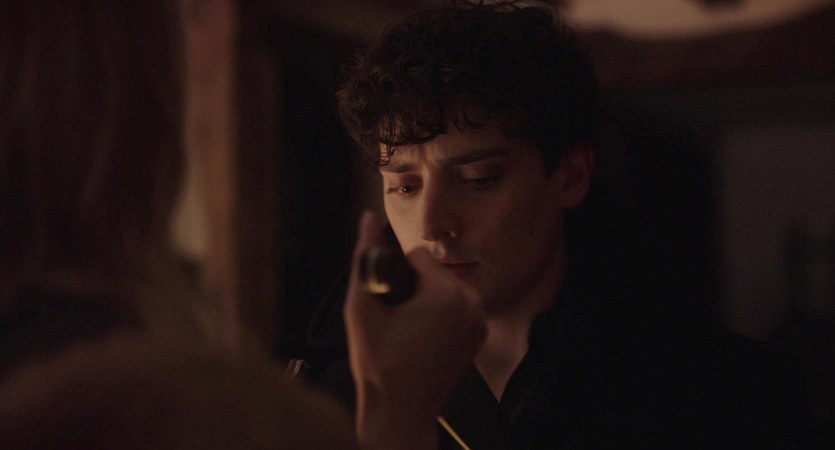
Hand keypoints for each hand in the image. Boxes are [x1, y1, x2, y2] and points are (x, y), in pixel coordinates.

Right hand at [344, 211, 485, 449]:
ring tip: (409, 331)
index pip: (418, 255)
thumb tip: (368, 218)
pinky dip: (442, 316)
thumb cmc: (379, 365)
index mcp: (447, 294)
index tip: (390, 304)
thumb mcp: (361, 308)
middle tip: (398, 321)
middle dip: (414, 287)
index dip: (396, 275)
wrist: (401, 412)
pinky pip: (458, 308)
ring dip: (428, 300)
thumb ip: (364, 256)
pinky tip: (424, 339)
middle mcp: (472, 303)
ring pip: (446, 289)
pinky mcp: (480, 336)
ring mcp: (480, 322)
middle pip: (434, 272)